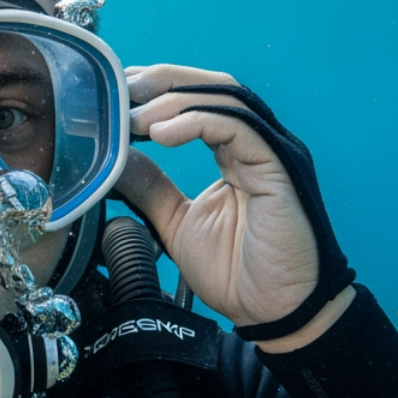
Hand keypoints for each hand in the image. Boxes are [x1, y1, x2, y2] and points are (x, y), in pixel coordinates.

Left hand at [116, 64, 353, 351]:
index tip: (116, 97)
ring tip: (133, 117)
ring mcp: (274, 152)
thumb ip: (152, 188)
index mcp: (238, 153)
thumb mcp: (177, 223)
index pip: (200, 101)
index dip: (159, 91)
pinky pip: (238, 125)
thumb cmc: (238, 275)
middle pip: (213, 86)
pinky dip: (196, 121)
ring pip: (226, 97)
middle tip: (120, 91)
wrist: (276, 315)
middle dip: (163, 81)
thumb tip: (117, 159)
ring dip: (173, 101)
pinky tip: (161, 134)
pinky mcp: (281, 167)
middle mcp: (259, 144)